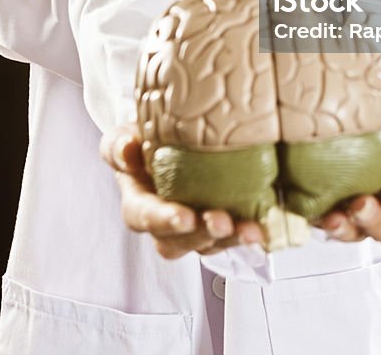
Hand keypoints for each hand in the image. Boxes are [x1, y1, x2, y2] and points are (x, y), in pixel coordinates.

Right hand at [99, 123, 265, 259]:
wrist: (168, 137)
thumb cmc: (143, 140)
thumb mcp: (125, 136)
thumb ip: (119, 144)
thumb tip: (127, 150)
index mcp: (138, 202)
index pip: (143, 218)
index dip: (164, 221)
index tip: (184, 216)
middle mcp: (164, 222)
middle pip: (177, 242)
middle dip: (201, 235)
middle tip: (221, 222)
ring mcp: (193, 226)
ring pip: (207, 244)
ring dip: (229, 240)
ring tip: (249, 229)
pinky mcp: (218, 224)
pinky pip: (231, 237)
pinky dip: (247, 234)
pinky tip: (261, 227)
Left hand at [314, 98, 380, 243]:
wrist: (341, 123)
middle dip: (376, 219)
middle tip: (359, 205)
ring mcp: (357, 215)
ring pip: (358, 232)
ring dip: (347, 228)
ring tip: (333, 219)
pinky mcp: (329, 215)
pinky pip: (327, 226)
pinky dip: (322, 223)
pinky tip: (315, 215)